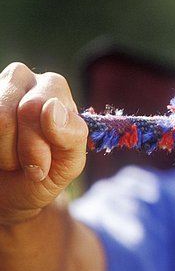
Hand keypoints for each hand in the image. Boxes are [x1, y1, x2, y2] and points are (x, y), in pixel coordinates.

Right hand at [0, 63, 87, 224]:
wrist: (8, 192)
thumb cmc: (43, 173)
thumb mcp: (67, 163)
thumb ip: (72, 136)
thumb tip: (51, 107)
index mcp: (54, 88)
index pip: (44, 107)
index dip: (38, 146)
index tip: (41, 168)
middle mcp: (22, 78)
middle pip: (24, 109)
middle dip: (24, 149)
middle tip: (26, 166)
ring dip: (3, 152)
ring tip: (9, 158)